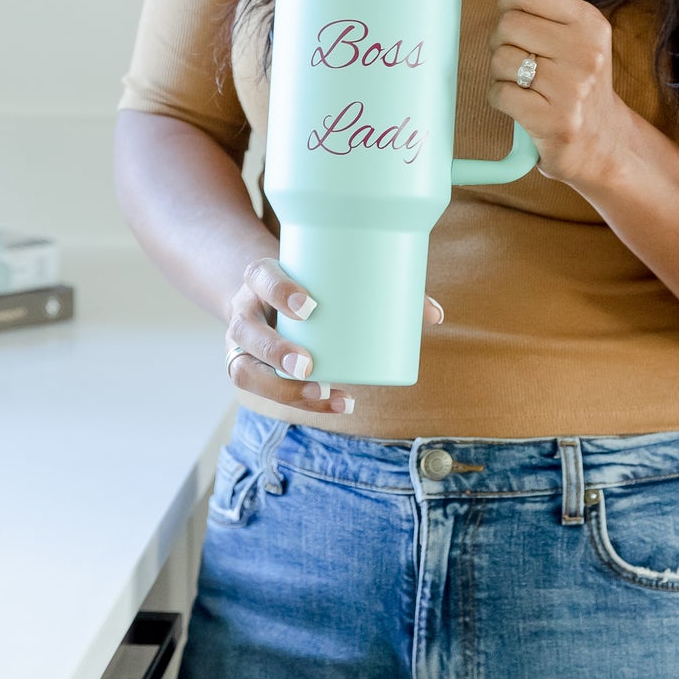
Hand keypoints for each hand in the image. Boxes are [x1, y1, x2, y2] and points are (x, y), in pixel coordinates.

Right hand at [224, 257, 443, 413]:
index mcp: (262, 276)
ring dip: (280, 388)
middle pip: (246, 331)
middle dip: (275, 351)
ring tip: (322, 394)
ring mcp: (243, 343)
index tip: (311, 306)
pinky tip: (327, 403)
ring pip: (244, 371)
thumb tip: (435, 315)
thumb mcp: (330, 275)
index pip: (261, 276)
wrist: (267, 293)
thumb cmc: (312, 282)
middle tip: (310, 365)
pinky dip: (294, 400)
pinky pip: (260, 391)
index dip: (280, 291)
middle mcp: (246, 309)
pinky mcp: (251, 368)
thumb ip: (381, 287)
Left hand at [466, 0, 630, 189]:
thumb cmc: (573, 75)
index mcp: (588, 21)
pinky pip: (500, 94)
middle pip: (508, 25)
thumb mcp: (562, 25)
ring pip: (500, 60)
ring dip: (501, 73)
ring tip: (526, 82)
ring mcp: (573, 89)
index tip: (514, 15)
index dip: (507, 1)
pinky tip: (523, 103)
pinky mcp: (555, 121)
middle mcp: (587, 52)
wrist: (602, 142)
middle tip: (524, 57)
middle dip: (503, 41)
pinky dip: (502, 98)